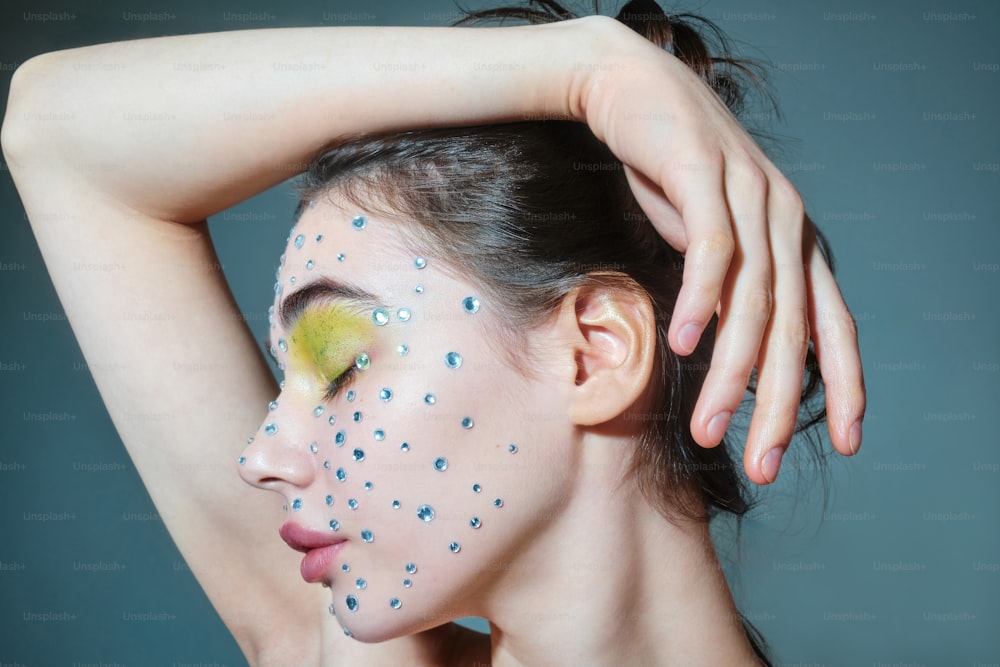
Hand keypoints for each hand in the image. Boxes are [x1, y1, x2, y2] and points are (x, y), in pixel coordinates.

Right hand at [573, 17, 864, 483]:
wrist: (633, 89)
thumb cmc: (670, 172)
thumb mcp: (713, 238)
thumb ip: (734, 289)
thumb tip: (735, 352)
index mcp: (796, 241)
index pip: (833, 324)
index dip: (845, 384)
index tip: (845, 442)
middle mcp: (786, 221)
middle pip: (794, 329)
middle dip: (777, 406)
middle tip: (761, 465)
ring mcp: (752, 194)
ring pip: (753, 301)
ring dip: (731, 372)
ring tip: (709, 429)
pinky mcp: (706, 174)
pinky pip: (711, 251)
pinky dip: (701, 301)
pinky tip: (686, 346)